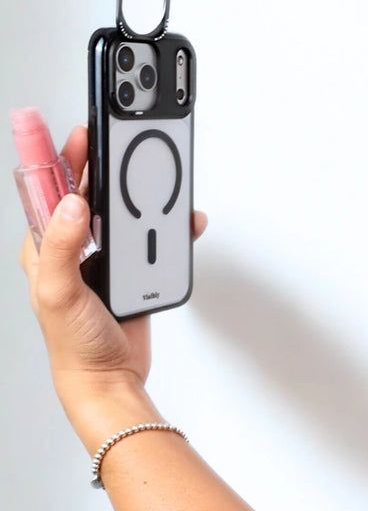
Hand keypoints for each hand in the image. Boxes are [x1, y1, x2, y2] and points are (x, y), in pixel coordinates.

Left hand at [18, 125, 206, 403]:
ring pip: (123, 213)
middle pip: (90, 193)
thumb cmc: (74, 344)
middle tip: (122, 145)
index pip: (50, 191)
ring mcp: (104, 257)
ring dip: (143, 197)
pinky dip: (168, 228)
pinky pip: (150, 239)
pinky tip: (180, 223)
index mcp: (44, 246)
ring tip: (155, 181)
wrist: (110, 377)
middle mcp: (73, 247)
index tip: (79, 133)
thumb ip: (62, 247)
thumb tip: (71, 204)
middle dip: (106, 167)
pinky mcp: (132, 269)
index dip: (63, 160)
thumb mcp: (59, 294)